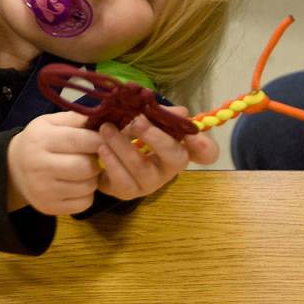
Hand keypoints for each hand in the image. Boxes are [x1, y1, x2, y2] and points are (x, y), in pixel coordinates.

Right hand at [6, 111, 103, 214]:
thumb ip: (76, 118)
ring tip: (84, 170)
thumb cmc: (38, 141)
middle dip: (96, 160)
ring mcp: (44, 190)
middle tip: (93, 156)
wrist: (13, 169)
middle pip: (86, 166)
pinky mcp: (49, 207)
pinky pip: (84, 203)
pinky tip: (78, 184)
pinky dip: (87, 194)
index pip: (79, 140)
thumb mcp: (50, 123)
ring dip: (93, 178)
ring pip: (88, 186)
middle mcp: (39, 166)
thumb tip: (104, 116)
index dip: (100, 139)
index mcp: (41, 140)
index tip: (108, 138)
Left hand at [95, 106, 218, 200]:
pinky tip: (102, 148)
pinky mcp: (128, 192)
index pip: (205, 153)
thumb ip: (158, 114)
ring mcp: (149, 183)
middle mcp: (168, 168)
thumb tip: (180, 111)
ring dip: (124, 146)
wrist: (97, 153)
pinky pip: (122, 180)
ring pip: (142, 168)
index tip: (195, 137)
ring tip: (107, 129)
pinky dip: (111, 162)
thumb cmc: (126, 133)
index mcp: (177, 147)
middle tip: (136, 120)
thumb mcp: (140, 118)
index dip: (206, 147)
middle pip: (175, 158)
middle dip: (156, 138)